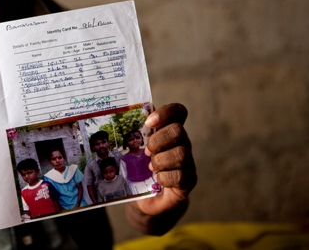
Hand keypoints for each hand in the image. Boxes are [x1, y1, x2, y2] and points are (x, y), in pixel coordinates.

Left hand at [128, 103, 196, 231]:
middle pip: (178, 131)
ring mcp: (188, 161)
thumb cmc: (140, 168)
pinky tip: (158, 180)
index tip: (149, 123)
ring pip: (181, 154)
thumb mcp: (135, 149)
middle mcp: (182, 143)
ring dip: (160, 161)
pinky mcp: (189, 180)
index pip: (178, 111)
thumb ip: (134, 133)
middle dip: (157, 141)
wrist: (147, 198)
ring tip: (151, 168)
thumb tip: (120, 118)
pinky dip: (165, 178)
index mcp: (169, 129)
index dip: (166, 113)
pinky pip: (181, 176)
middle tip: (146, 152)